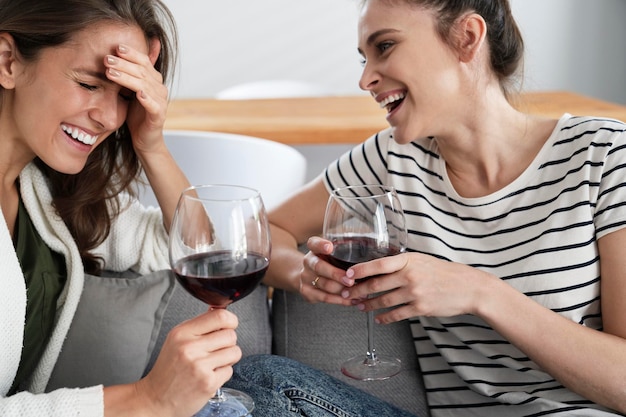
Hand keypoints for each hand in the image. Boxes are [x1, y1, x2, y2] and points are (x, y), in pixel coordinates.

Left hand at [104, 39, 167, 152]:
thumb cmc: (137, 114)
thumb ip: (127, 74)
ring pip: (144, 86)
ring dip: (127, 78)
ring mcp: (161, 102)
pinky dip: (147, 99)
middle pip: (142, 71)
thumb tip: (116, 55)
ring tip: (110, 73)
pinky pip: (153, 105)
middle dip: (124, 64)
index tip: (115, 47)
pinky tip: (138, 94)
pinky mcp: (159, 116)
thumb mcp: (130, 90)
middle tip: (107, 59)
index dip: (131, 53)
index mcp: (154, 80)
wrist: (145, 139)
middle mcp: (160, 88)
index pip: (144, 61)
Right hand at [135, 308, 241, 416]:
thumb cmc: (168, 369)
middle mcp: (190, 347)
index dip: (231, 319)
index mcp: (182, 333)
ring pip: (234, 352)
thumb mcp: (177, 340)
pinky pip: (230, 370)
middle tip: (216, 349)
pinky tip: (209, 375)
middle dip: (228, 342)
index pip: (219, 316)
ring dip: (228, 358)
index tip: (230, 324)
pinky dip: (223, 373)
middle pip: (230, 335)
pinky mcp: (208, 383)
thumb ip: (199, 325)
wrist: (155, 399)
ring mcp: (199, 366)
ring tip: (213, 362)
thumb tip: (220, 310)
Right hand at [299, 236, 353, 305]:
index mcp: (314, 249)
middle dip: (336, 274)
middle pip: (319, 267)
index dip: (321, 245)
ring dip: (343, 290)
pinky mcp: (307, 292)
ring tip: (359, 292)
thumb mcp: (332, 252)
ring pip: (324, 285)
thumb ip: (344, 249)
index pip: (313, 243)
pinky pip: (325, 298)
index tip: (329, 247)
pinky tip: (353, 300)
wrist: (309, 274)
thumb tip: (369, 246)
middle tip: (351, 280)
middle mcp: (308, 262)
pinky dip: (341, 300)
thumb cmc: (328, 261)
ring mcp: (305, 278)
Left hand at [341, 252, 495, 323]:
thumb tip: (377, 269)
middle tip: (346, 294)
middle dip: (357, 291)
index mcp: (408, 260)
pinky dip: (385, 317)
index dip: (359, 270)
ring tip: (360, 307)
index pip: (378, 264)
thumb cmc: (443, 272)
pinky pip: (397, 314)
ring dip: (369, 305)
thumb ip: (401, 264)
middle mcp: (410, 275)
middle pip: (376, 284)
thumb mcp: (421, 260)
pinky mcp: (421, 308)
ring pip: (383, 300)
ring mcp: (415, 292)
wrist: (468, 287)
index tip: (346, 275)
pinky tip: (378, 319)